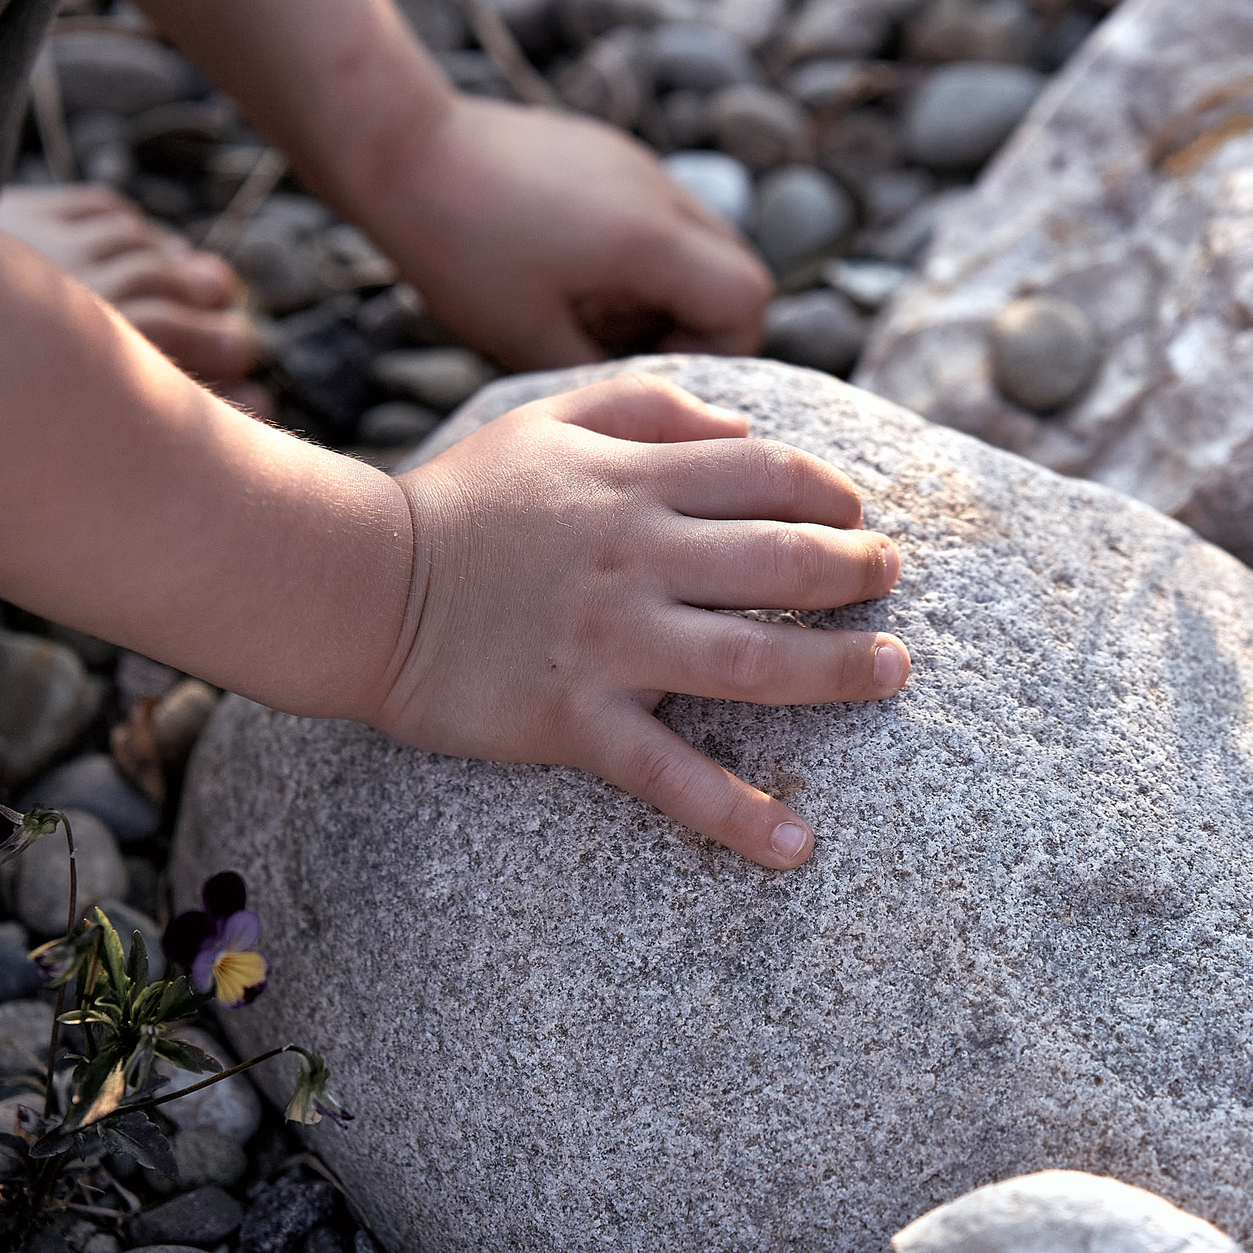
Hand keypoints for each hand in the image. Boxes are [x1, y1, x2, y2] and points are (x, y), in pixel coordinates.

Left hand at [361, 98, 774, 370]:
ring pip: (698, 239)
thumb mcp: (528, 339)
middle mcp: (661, 192)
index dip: (717, 349)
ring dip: (666, 285)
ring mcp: (637, 164)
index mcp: (651, 239)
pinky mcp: (608, 151)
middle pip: (736, 267)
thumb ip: (602, 373)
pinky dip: (637, 250)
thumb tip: (642, 392)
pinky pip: (656, 211)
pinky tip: (567, 264)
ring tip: (591, 305)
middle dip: (696, 320)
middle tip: (625, 343)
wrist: (402, 146)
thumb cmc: (458, 247)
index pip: (746, 301)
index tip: (648, 362)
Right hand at [370, 373, 907, 867]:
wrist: (361, 584)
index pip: (768, 474)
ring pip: (752, 658)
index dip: (831, 493)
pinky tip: (795, 845)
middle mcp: (637, 557)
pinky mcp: (576, 719)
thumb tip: (743, 427)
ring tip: (892, 672)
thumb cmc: (459, 502)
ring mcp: (611, 643)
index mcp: (634, 484)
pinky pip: (670, 775)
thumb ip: (649, 407)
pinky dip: (736, 815)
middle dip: (857, 571)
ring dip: (837, 669)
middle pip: (781, 560)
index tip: (859, 517)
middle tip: (892, 584)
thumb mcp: (550, 421)